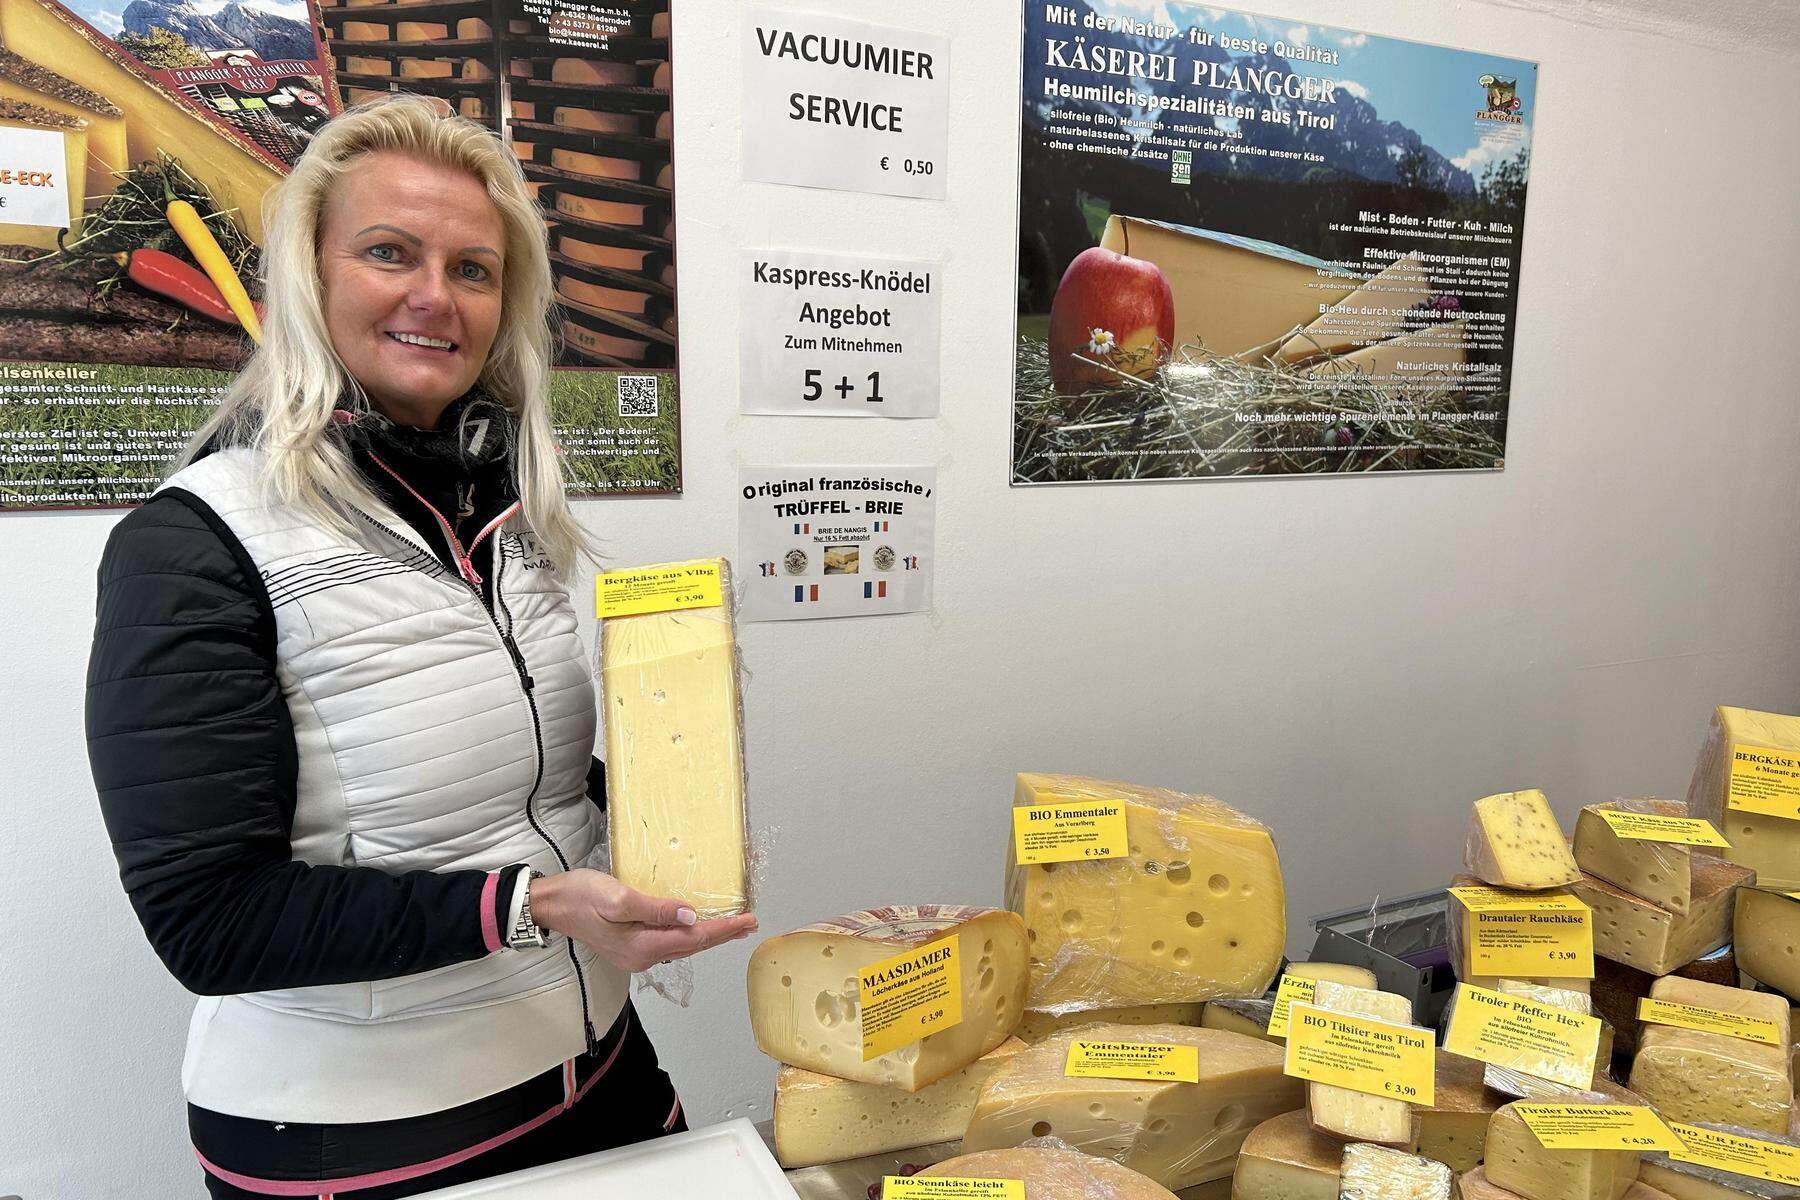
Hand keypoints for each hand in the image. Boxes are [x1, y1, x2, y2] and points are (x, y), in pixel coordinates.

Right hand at [529, 868, 758, 972]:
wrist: (552, 904)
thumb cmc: (581, 897)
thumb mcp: (619, 898)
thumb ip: (656, 909)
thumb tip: (690, 915)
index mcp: (642, 945)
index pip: (695, 937)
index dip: (725, 929)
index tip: (748, 920)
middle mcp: (642, 956)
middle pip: (693, 945)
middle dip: (723, 934)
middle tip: (749, 923)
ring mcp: (636, 954)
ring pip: (682, 945)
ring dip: (708, 935)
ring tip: (731, 926)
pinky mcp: (631, 945)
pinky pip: (669, 942)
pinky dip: (689, 934)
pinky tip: (696, 926)